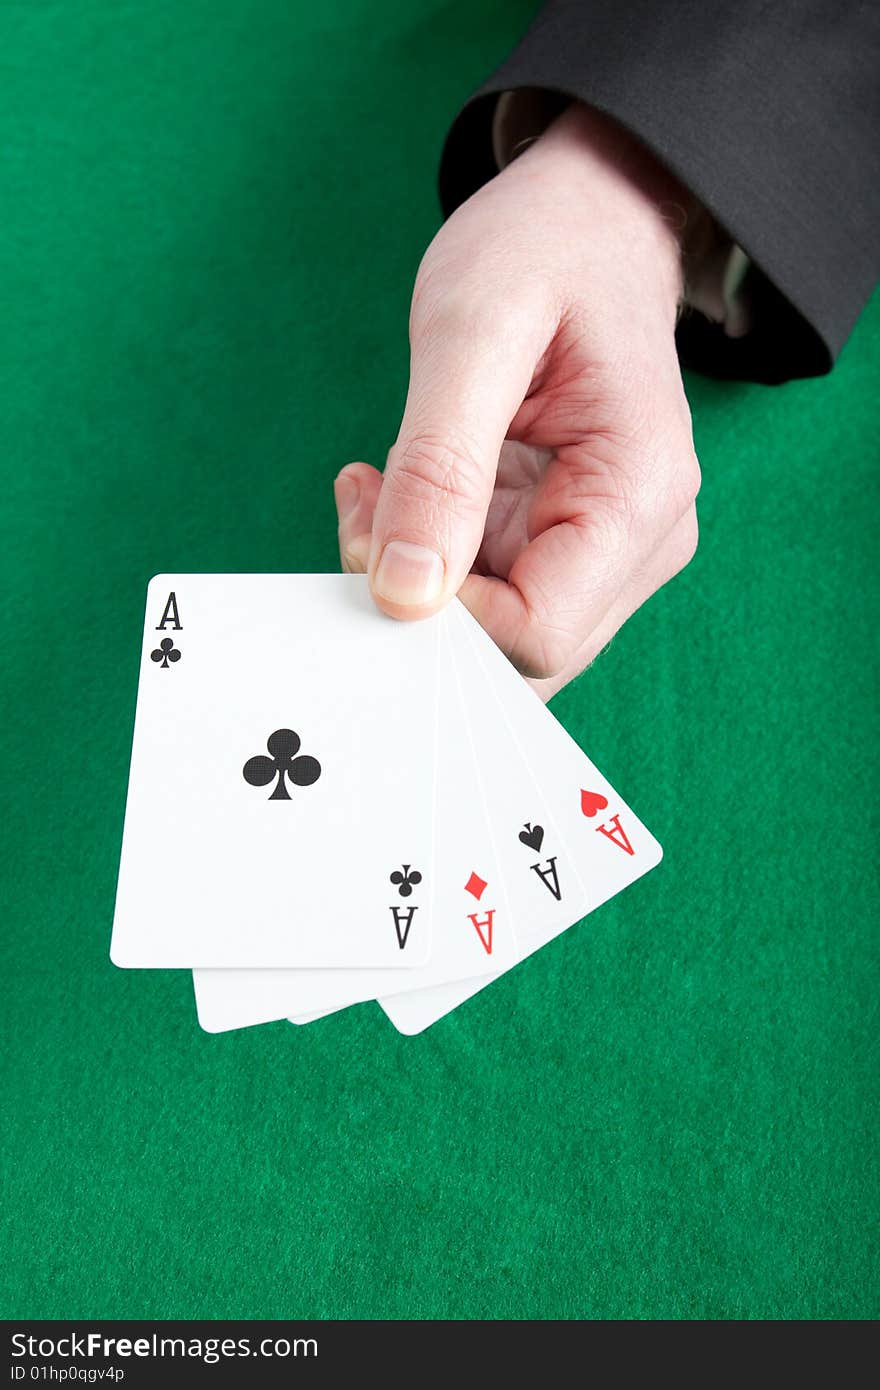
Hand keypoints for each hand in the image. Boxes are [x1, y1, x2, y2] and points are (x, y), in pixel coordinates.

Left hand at [334, 102, 700, 697]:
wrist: (591, 214)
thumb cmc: (545, 249)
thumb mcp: (473, 333)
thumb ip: (439, 467)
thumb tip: (403, 595)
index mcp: (637, 494)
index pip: (536, 633)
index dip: (442, 616)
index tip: (375, 534)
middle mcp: (641, 540)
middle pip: (521, 652)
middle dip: (423, 605)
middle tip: (364, 507)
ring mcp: (609, 547)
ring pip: (498, 632)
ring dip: (416, 580)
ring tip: (376, 483)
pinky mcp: (569, 539)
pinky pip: (489, 591)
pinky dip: (427, 557)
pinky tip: (397, 486)